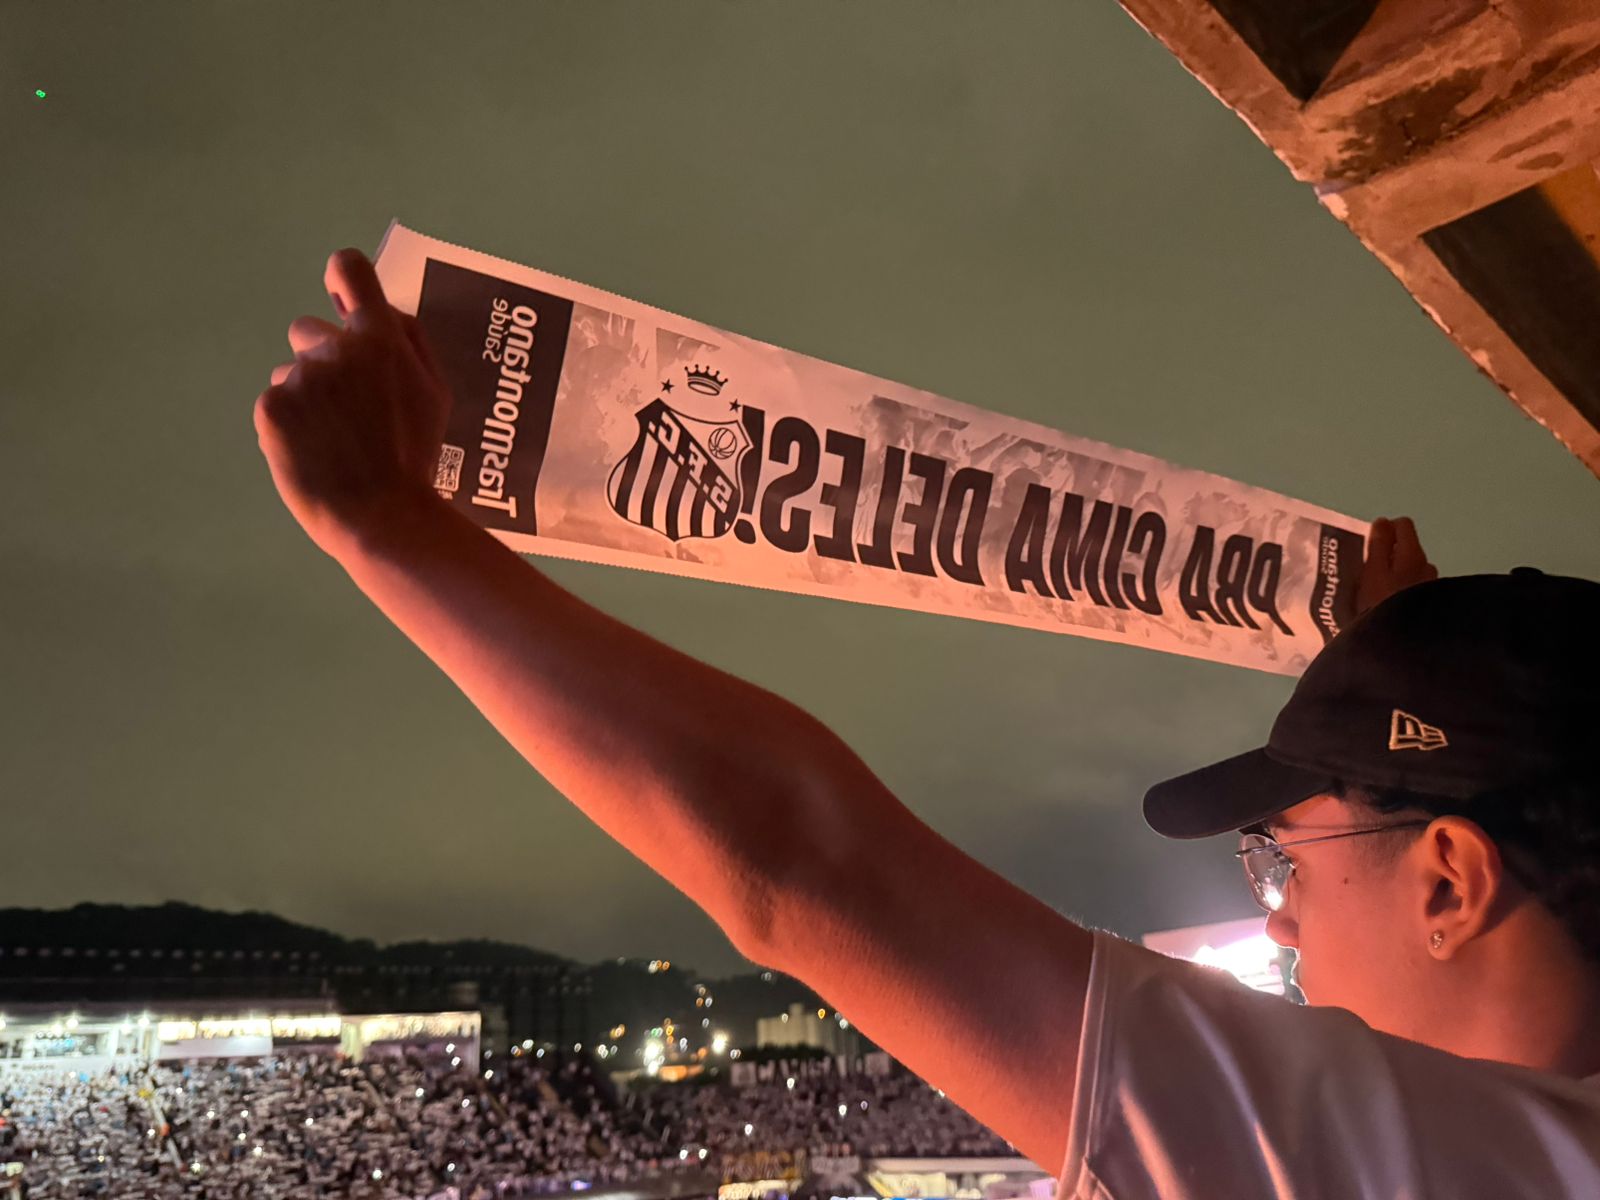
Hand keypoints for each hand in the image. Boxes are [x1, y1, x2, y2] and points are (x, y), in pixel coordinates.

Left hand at [255, 248, 450, 557]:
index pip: (350, 270)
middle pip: (310, 329)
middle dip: (325, 360)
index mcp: (379, 337)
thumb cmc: (416, 457)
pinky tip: (312, 453)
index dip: (343, 280)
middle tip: (347, 409)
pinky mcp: (271, 408)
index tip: (342, 300)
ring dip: (306, 396)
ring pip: (291, 373)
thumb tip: (386, 312)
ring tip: (331, 440)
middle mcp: (334, 347)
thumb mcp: (436, 395)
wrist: (381, 515)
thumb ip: (412, 344)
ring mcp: (299, 377)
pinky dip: (289, 425)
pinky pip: (276, 404)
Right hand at [1355, 516, 1437, 613]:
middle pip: (1406, 549)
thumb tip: (1383, 522)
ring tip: (1375, 595)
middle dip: (1388, 555)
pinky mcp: (1429, 609)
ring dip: (1395, 577)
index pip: (1402, 526)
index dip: (1383, 531)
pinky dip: (1400, 594)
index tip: (1365, 547)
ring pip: (1411, 572)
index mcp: (1412, 553)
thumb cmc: (1381, 606)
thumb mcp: (1371, 572)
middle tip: (1365, 573)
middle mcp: (1427, 567)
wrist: (1401, 649)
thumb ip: (1377, 545)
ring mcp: (1430, 589)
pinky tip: (1387, 610)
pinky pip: (1413, 592)